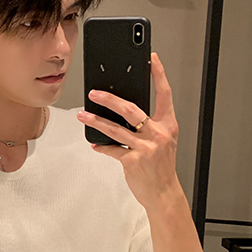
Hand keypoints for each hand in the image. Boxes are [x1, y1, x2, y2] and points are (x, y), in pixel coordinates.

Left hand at [76, 52, 180, 208]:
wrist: (163, 192)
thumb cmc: (161, 166)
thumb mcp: (164, 141)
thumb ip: (150, 125)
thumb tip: (125, 111)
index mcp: (168, 125)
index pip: (164, 94)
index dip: (159, 75)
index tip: (151, 59)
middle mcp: (158, 134)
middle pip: (132, 109)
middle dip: (110, 99)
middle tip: (95, 92)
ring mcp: (145, 148)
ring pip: (116, 129)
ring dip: (96, 121)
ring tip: (83, 115)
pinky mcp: (132, 161)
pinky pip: (112, 149)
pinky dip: (101, 146)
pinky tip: (94, 143)